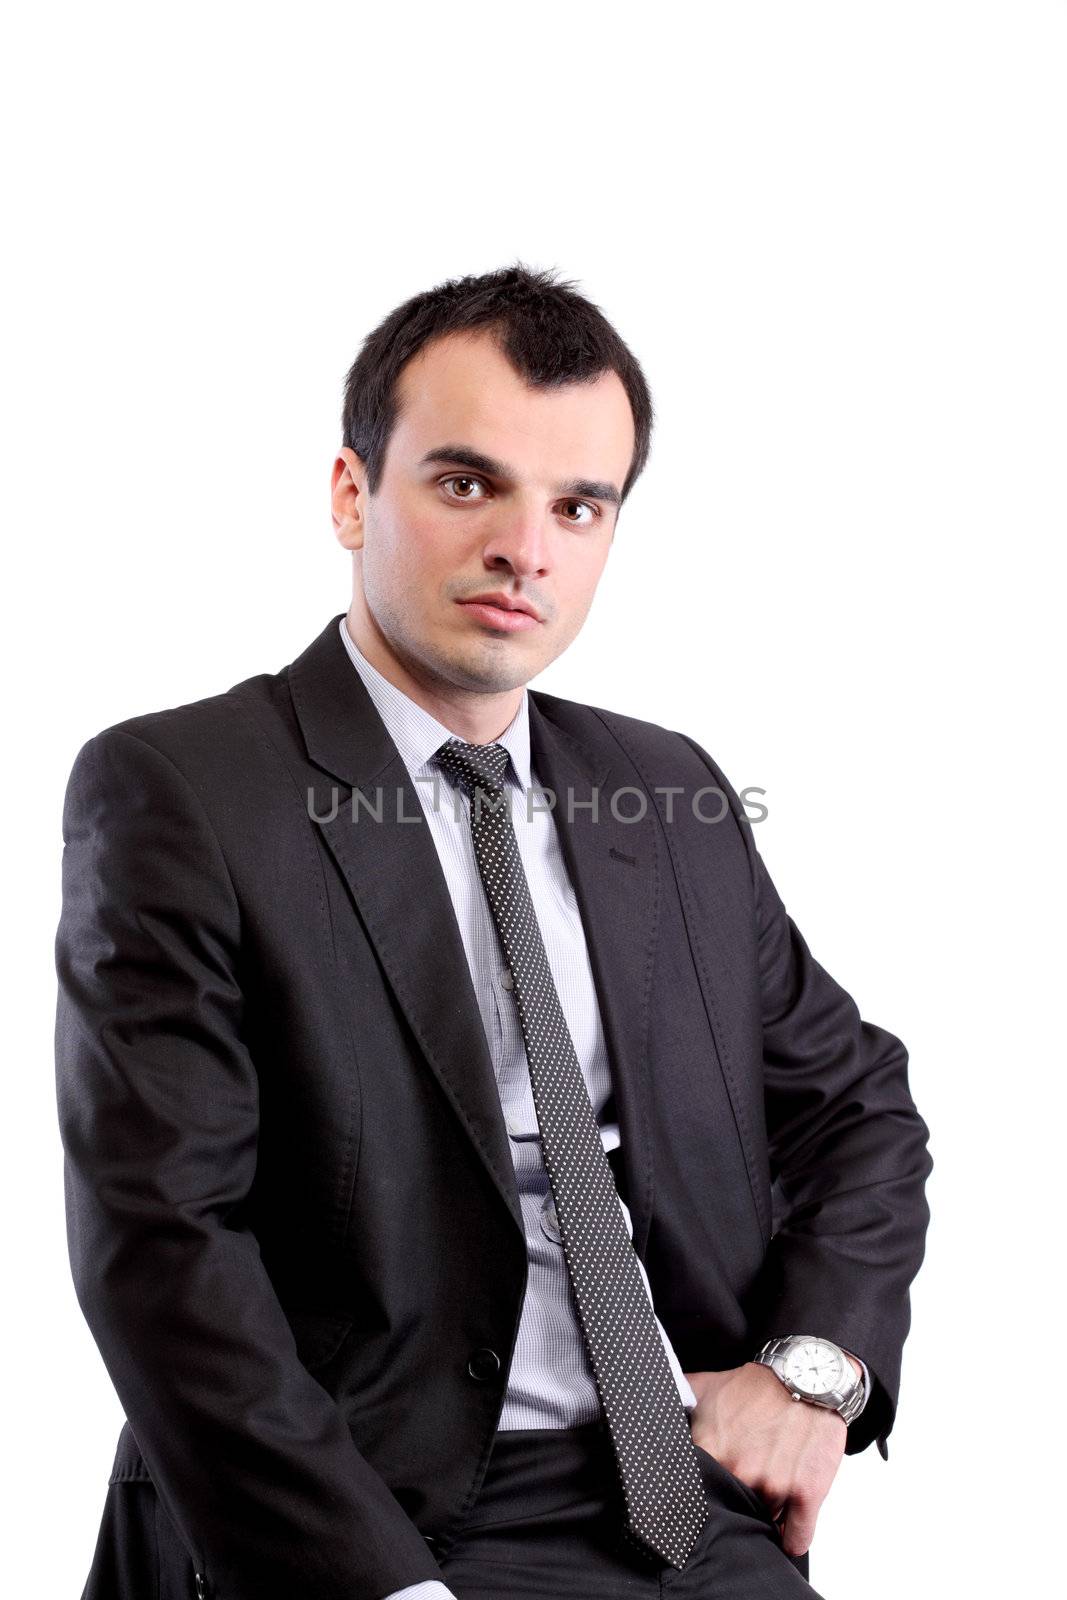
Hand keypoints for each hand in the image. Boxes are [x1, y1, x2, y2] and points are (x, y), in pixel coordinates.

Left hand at [682, 1356, 859, 1557]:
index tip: (706, 1501)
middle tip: (740, 1494)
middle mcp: (742, 1471)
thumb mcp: (706, 1388)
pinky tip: (788, 1535)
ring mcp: (775, 1485)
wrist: (808, 1376)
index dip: (701, 1500)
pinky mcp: (807, 1494)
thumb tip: (649, 1415)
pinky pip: (797, 1539)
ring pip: (764, 1524)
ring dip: (764, 1520)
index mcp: (713, 1451)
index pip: (694, 1497)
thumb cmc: (758, 1386)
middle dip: (734, 1506)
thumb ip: (677, 1406)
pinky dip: (793, 1540)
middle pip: (732, 1512)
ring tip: (767, 1499)